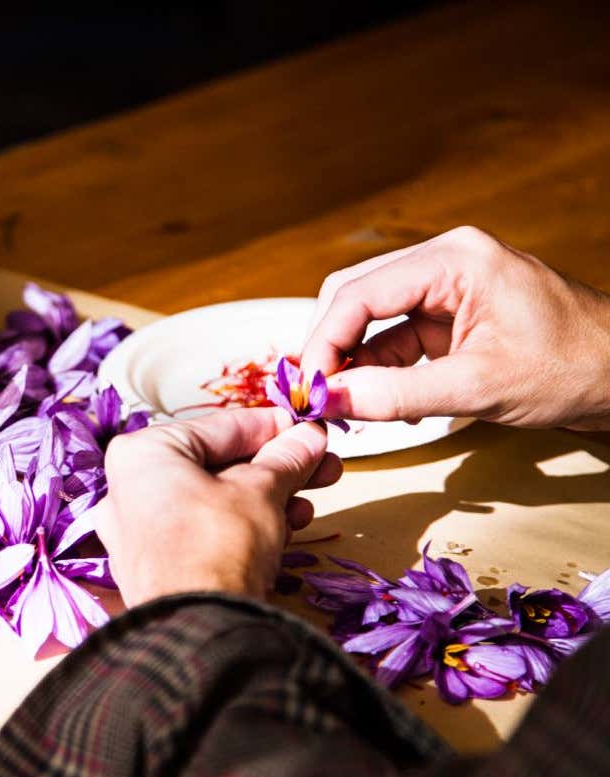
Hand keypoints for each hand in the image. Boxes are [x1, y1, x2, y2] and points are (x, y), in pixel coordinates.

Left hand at [97, 408, 340, 605]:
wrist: (198, 631)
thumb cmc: (219, 545)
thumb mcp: (262, 491)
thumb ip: (286, 459)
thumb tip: (310, 436)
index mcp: (142, 454)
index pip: (219, 427)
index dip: (272, 427)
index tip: (309, 427)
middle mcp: (128, 488)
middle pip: (217, 465)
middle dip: (276, 468)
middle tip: (323, 466)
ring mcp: (136, 531)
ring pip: (213, 500)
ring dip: (266, 499)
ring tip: (309, 503)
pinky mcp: (152, 566)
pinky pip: (202, 531)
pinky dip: (241, 527)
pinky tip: (285, 531)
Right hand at [301, 226, 609, 429]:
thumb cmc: (575, 370)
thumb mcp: (479, 388)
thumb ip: (397, 395)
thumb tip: (331, 401)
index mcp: (454, 260)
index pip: (358, 293)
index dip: (323, 342)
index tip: (306, 389)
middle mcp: (445, 262)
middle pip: (355, 298)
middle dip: (330, 349)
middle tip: (314, 398)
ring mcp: (449, 288)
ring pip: (372, 321)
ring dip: (353, 364)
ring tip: (344, 410)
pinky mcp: (453, 316)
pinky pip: (397, 338)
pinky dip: (381, 372)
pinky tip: (382, 406)